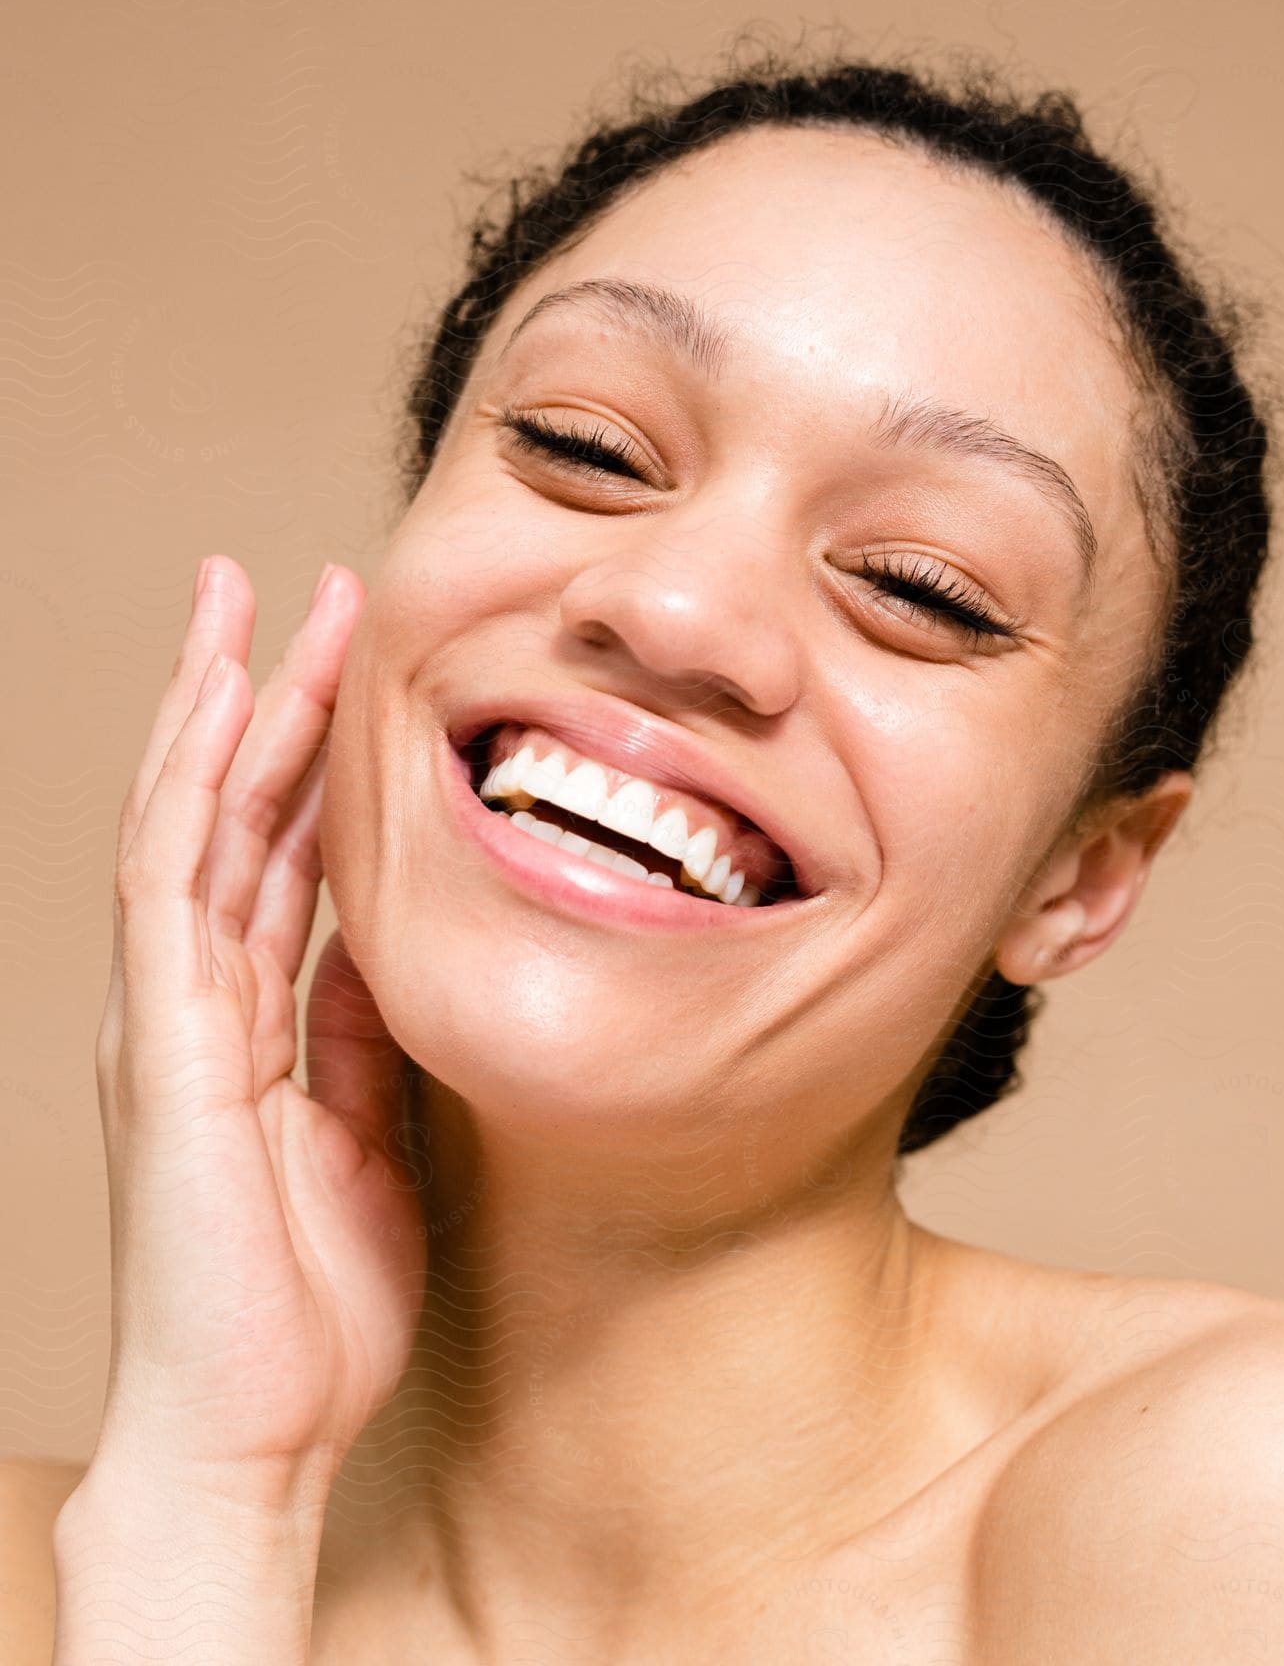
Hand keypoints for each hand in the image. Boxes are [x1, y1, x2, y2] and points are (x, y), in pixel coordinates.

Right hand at [90, 556, 425, 1505]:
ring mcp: (167, 1015)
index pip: (276, 852)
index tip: (362, 665)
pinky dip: (191, 792)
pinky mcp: (159, 1044)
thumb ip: (364, 1032)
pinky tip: (217, 715)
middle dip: (266, 692)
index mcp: (249, 1019)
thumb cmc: (310, 1302)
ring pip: (190, 821)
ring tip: (248, 605)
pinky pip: (170, 889)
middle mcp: (195, 999)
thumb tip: (389, 942)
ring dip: (222, 709)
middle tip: (307, 589)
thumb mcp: (371, 1133)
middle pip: (230, 810)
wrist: (255, 1428)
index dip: (315, 753)